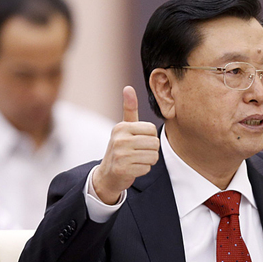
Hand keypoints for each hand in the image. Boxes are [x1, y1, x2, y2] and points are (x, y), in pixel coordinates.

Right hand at [92, 86, 159, 203]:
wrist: (107, 174)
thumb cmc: (121, 147)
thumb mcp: (124, 127)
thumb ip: (129, 108)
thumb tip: (128, 87)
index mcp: (122, 127)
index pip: (152, 129)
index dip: (150, 137)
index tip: (139, 141)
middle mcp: (119, 139)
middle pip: (154, 143)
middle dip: (151, 150)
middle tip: (139, 152)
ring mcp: (120, 155)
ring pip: (153, 157)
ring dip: (148, 161)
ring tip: (136, 160)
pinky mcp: (123, 169)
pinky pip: (147, 168)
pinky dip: (143, 170)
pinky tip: (133, 168)